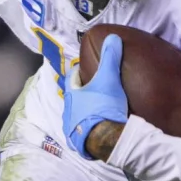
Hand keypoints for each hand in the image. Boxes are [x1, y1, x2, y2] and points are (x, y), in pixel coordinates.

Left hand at [63, 34, 127, 158]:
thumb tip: (113, 37)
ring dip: (84, 111)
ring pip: (76, 115)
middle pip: (74, 97)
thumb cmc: (103, 108)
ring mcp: (71, 128)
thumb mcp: (109, 79)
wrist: (104, 140)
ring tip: (97, 109)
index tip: (86, 68)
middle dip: (82, 92)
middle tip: (95, 89)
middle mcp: (67, 111)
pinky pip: (81, 132)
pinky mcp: (78, 142)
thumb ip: (110, 58)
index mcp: (72, 94)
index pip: (72, 77)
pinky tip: (97, 128)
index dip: (79, 71)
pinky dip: (87, 127)